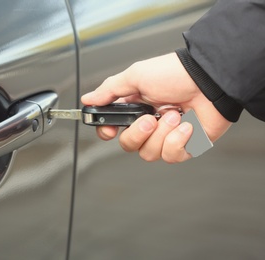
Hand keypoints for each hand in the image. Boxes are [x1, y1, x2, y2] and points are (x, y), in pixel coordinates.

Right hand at [81, 53, 231, 162]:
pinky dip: (178, 140)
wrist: (209, 80)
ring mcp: (166, 136)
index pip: (112, 129)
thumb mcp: (136, 76)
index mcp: (134, 108)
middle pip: (128, 145)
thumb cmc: (175, 74)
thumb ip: (109, 90)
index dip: (108, 133)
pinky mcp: (185, 146)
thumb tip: (88, 99)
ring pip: (149, 153)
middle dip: (138, 133)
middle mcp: (148, 124)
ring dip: (163, 134)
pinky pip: (171, 156)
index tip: (110, 130)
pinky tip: (187, 125)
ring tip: (175, 114)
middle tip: (150, 118)